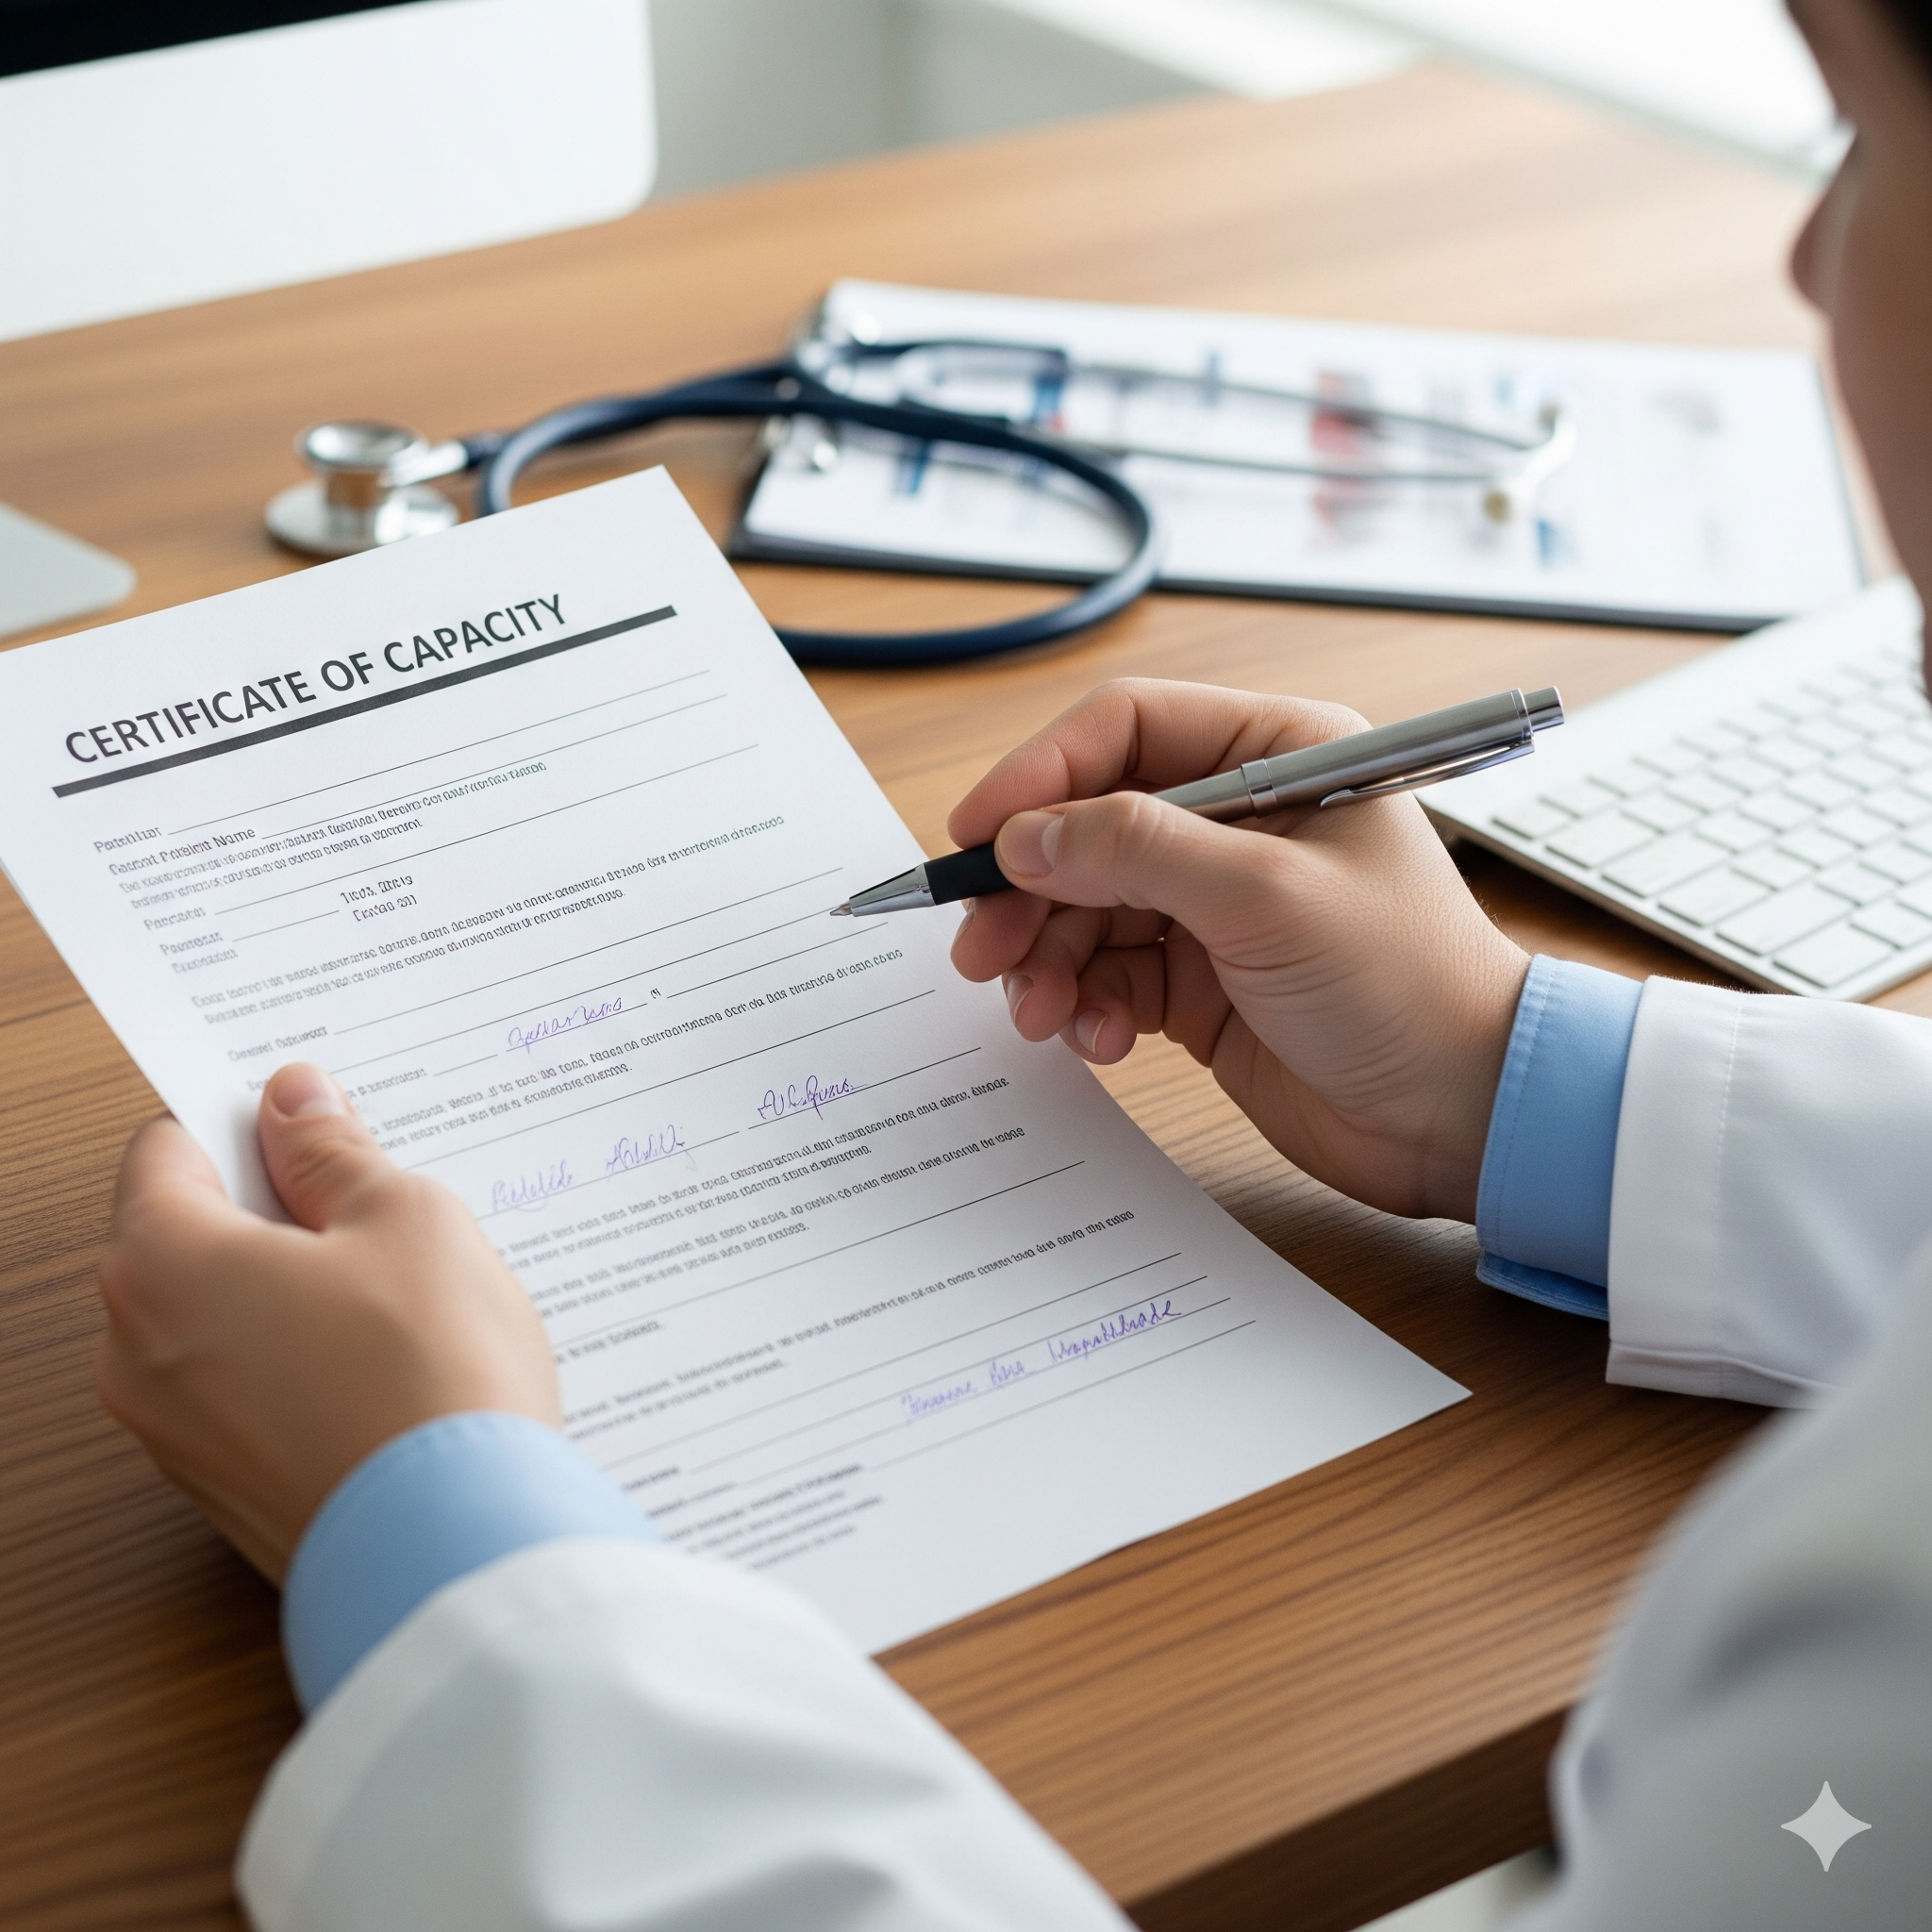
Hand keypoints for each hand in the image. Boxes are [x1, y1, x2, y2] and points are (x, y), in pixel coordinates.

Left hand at [95, 1064, 558, 1581]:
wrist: (456, 1548)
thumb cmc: (429, 1372)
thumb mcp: (405, 1217)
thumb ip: (334, 1152)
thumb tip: (295, 1104)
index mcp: (161, 1263)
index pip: (167, 1148)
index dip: (246, 1122)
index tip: (314, 1120)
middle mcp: (135, 1352)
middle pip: (188, 1237)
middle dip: (275, 1210)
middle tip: (377, 1206)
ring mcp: (174, 1434)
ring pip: (221, 1319)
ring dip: (293, 1290)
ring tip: (402, 1294)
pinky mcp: (224, 1490)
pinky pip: (248, 1392)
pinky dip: (303, 1363)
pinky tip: (390, 1368)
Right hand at [948, 679, 1530, 1222]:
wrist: (1462, 1115)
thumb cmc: (1406, 985)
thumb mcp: (1268, 898)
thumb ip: (1138, 851)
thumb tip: (1026, 836)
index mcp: (1276, 757)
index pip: (1125, 730)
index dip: (1039, 776)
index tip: (975, 835)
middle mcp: (1238, 821)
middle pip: (1088, 824)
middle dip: (1029, 886)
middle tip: (983, 948)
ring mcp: (1215, 903)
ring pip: (1084, 904)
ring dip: (1047, 955)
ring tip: (1039, 1009)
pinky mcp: (1200, 980)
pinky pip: (1107, 973)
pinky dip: (1084, 1002)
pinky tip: (1097, 1037)